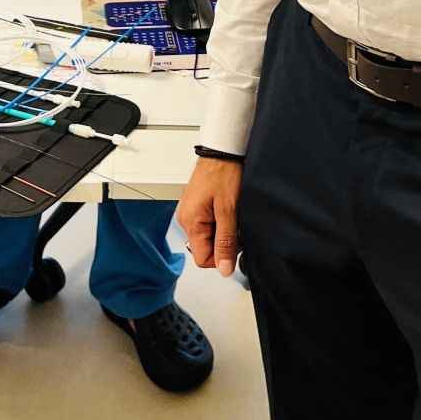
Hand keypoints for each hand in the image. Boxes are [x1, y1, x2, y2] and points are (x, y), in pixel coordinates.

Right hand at [177, 156, 242, 276]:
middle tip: (234, 222)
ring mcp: (190, 212)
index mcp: (190, 223)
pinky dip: (220, 220)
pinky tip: (226, 207)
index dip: (222, 256)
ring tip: (230, 211)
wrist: (222, 150)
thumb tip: (224, 269)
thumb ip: (225, 241)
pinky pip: (208, 224)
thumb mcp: (229, 210)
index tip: (234, 243)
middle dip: (223, 241)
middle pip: (205, 248)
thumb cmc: (223, 173)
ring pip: (208, 236)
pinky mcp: (196, 206)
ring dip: (222, 230)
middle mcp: (185, 219)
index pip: (202, 260)